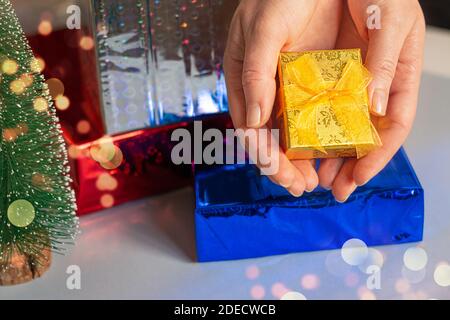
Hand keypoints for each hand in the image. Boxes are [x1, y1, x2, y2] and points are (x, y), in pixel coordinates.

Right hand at [224, 0, 343, 195]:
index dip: (264, 156)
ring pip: (292, 132)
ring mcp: (288, 88)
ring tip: (317, 179)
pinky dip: (320, 136)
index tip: (281, 176)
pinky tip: (330, 150)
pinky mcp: (310, 82)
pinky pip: (315, 114)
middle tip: (303, 186)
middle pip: (271, 137)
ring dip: (302, 158)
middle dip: (285, 166)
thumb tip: (254, 120)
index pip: (251, 128)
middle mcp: (265, 90)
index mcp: (247, 82)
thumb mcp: (262, 30)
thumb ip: (255, 73)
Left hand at [318, 0, 424, 201]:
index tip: (358, 179)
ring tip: (312, 178)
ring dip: (327, 156)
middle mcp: (371, 86)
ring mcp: (344, 84)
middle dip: (349, 166)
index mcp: (397, 76)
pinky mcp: (318, 77)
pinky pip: (312, 109)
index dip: (378, 156)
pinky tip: (296, 147)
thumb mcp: (390, 19)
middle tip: (334, 189)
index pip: (393, 125)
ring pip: (338, 128)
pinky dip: (306, 131)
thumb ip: (384, 61)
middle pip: (363, 135)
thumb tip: (375, 106)